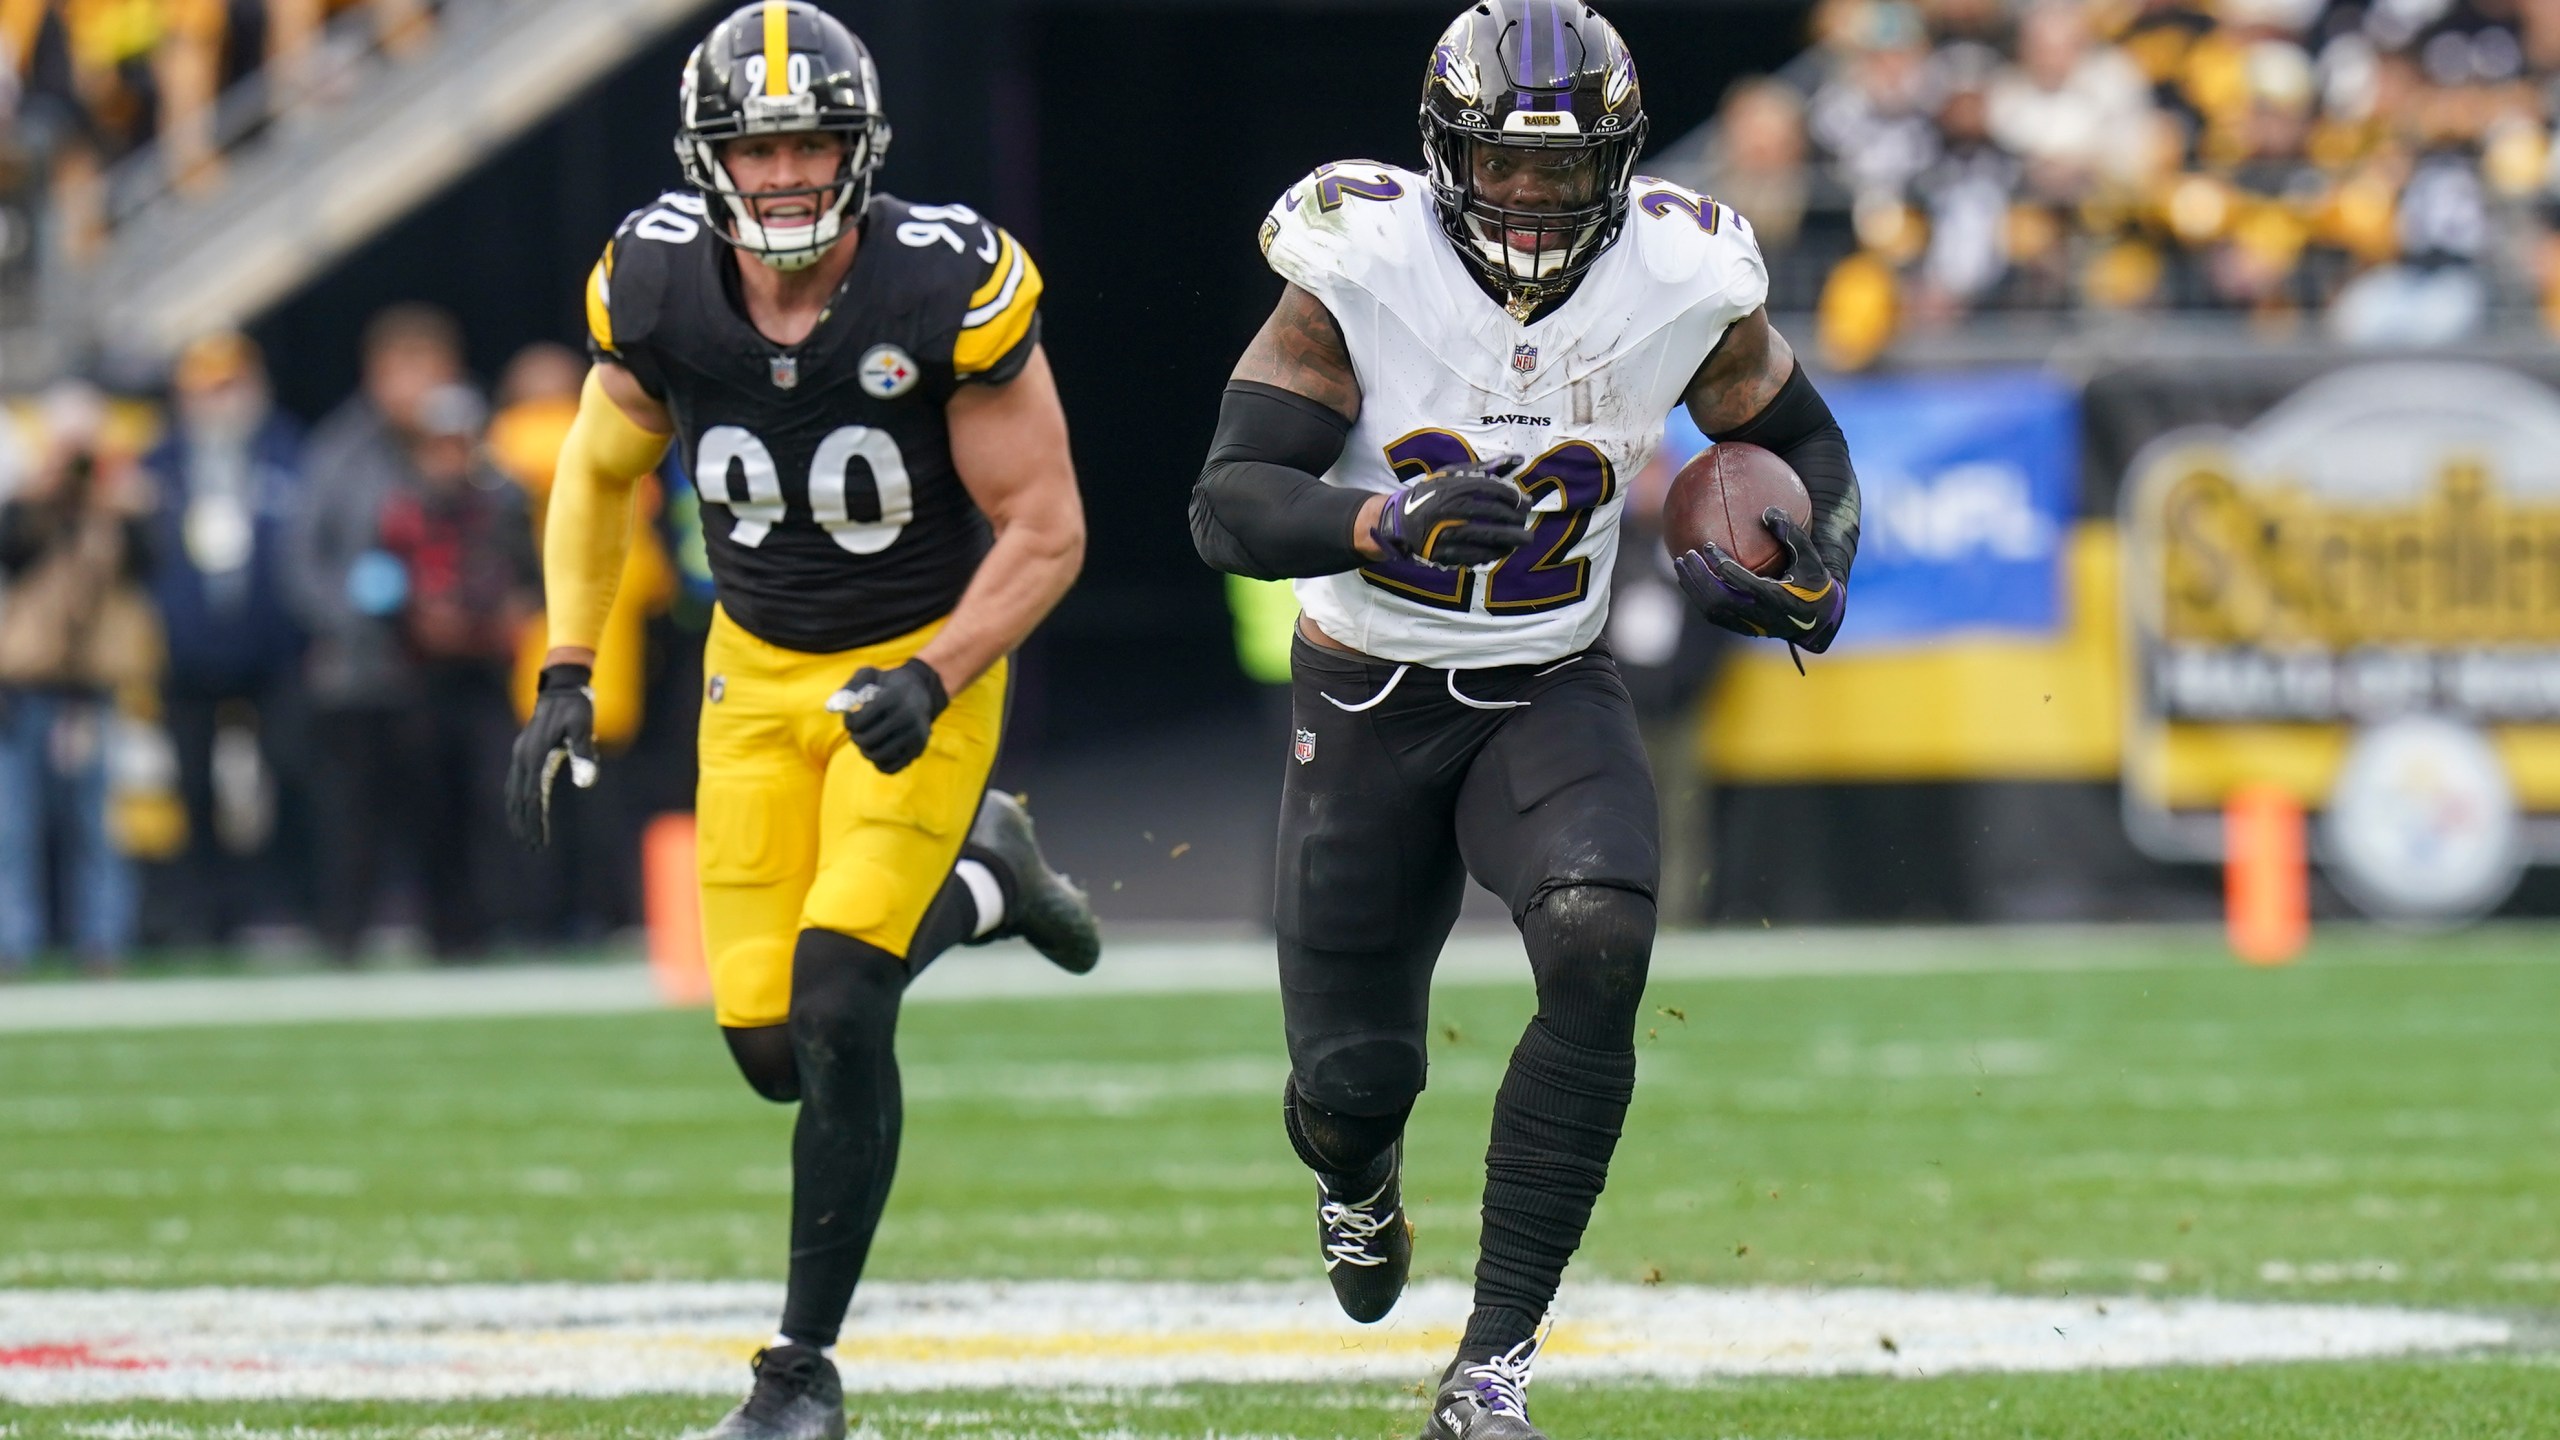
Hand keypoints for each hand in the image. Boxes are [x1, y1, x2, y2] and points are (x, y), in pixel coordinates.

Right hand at [506, 664, 597, 848]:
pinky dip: (518, 802)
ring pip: (514, 793)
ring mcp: (521, 755)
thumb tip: (586, 784)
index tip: (541, 841)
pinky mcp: (525, 754)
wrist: (562, 688)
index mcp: (536, 754)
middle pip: (519, 799)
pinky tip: (524, 815)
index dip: (536, 820)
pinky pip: (517, 784)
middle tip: (533, 848)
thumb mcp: (583, 727)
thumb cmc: (576, 708)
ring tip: (527, 839)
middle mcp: (523, 757)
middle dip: (525, 825)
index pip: (533, 797)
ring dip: (518, 816)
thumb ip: (584, 753)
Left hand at [827, 658, 947, 773]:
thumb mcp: (869, 674)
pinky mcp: (918, 749)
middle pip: (866, 740)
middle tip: (856, 732)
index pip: (859, 720)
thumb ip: (849, 687)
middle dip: (855, 737)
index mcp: (893, 697)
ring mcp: (915, 734)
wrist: (922, 690)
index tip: (850, 717)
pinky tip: (879, 751)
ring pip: (877, 756)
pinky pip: (891, 767)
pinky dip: (879, 763)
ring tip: (866, 742)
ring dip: (865, 751)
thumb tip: (831, 708)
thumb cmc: (888, 683)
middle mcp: (907, 716)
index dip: (848, 721)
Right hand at [1368, 455, 1535, 569]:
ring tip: (1523, 540)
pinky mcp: (1442, 552)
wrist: (1398, 521)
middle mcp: (1450, 507)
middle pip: (1493, 513)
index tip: (1526, 503)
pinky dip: (1492, 554)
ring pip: (1486, 536)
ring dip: (1510, 539)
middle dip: (1516, 519)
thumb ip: (1487, 467)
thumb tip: (1519, 458)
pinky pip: (1474, 555)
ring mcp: (1445, 531)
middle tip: (1527, 522)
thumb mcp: (1454, 475)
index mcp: (1453, 486)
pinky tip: (1504, 551)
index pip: (1492, 489)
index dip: (1513, 496)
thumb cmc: (1432, 494)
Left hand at [1675, 509, 1846, 652]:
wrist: (1817, 619)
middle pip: (1718, 599)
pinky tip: (1688, 578)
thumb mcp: (1809, 557)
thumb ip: (1791, 534)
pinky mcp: (1742, 629)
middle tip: (1685, 555)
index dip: (1721, 565)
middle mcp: (1759, 615)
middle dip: (1699, 578)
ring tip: (1680, 564)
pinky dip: (1698, 596)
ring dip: (1693, 587)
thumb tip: (1768, 511)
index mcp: (1776, 598)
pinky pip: (1714, 614)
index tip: (1708, 546)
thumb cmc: (1813, 582)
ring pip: (1712, 609)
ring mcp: (1749, 625)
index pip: (1742, 583)